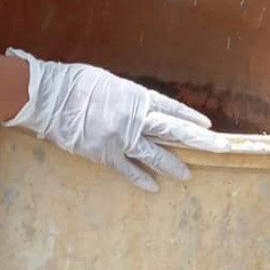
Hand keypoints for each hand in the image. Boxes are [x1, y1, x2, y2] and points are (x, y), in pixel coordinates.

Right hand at [2, 48, 230, 190]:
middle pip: (173, 131)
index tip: (206, 124)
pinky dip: (141, 178)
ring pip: (155, 154)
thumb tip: (139, 106)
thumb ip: (127, 96)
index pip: (169, 108)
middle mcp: (133, 118)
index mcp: (135, 96)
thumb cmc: (75, 82)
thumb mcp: (108, 82)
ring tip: (188, 175)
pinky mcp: (104, 154)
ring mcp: (120, 138)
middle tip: (220, 147)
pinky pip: (127, 169)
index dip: (188, 116)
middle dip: (198, 139)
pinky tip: (154, 187)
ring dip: (173, 165)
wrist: (49, 97)